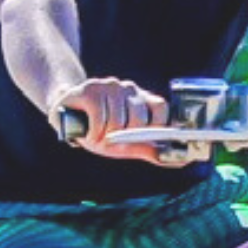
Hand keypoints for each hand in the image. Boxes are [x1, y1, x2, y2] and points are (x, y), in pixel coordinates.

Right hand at [50, 77, 182, 162]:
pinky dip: (94, 131)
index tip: (141, 138)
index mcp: (141, 99)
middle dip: (124, 136)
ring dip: (105, 136)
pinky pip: (100, 117)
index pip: (160, 107)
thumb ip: (151, 150)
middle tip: (110, 138)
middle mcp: (128, 89)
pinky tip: (89, 131)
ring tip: (97, 134)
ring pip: (118, 120)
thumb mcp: (126, 144)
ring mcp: (110, 86)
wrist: (65, 114)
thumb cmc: (99, 130)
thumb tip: (183, 160)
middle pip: (139, 117)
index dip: (155, 126)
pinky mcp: (90, 89)